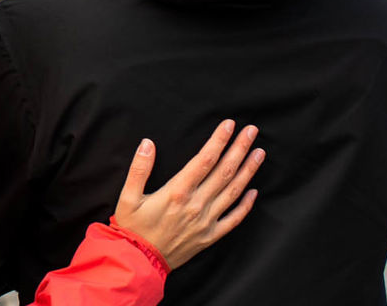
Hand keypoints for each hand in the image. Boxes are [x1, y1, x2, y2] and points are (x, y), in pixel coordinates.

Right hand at [113, 120, 264, 269]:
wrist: (139, 262)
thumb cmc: (132, 229)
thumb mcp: (127, 197)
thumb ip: (139, 169)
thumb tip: (148, 143)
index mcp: (177, 192)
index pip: (204, 160)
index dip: (219, 140)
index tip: (229, 124)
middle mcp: (196, 205)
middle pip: (224, 171)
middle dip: (239, 148)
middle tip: (252, 131)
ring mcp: (206, 221)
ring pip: (233, 191)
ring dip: (248, 171)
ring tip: (259, 153)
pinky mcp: (210, 236)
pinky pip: (234, 219)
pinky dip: (246, 205)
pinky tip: (254, 191)